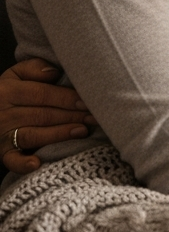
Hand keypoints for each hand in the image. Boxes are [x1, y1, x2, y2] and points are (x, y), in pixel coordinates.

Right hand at [1, 59, 95, 174]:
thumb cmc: (10, 92)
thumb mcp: (16, 75)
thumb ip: (33, 68)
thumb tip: (54, 73)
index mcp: (8, 90)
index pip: (42, 94)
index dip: (67, 98)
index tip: (89, 101)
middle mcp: (3, 113)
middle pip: (43, 114)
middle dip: (72, 116)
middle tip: (96, 118)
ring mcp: (2, 134)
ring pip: (33, 134)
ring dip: (59, 134)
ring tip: (82, 131)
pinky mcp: (2, 151)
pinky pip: (11, 159)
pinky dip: (22, 163)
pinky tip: (37, 163)